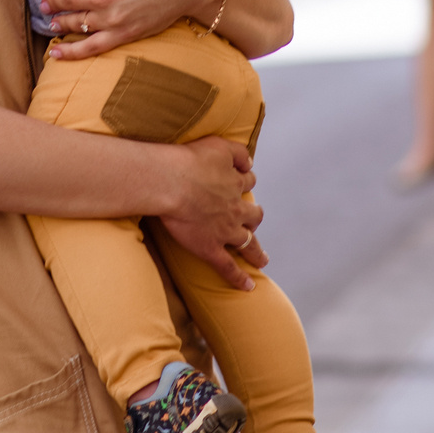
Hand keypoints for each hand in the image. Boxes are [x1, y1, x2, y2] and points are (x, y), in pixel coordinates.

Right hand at [155, 136, 267, 289]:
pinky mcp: (210, 249)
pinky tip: (249, 287)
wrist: (171, 183)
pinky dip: (240, 278)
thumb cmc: (189, 161)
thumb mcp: (219, 145)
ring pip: (248, 243)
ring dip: (256, 252)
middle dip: (255, 218)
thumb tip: (249, 161)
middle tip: (254, 222)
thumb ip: (237, 152)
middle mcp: (235, 209)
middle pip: (254, 215)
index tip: (241, 183)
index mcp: (235, 184)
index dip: (244, 182)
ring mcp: (225, 231)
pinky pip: (229, 268)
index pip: (247, 182)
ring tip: (262, 259)